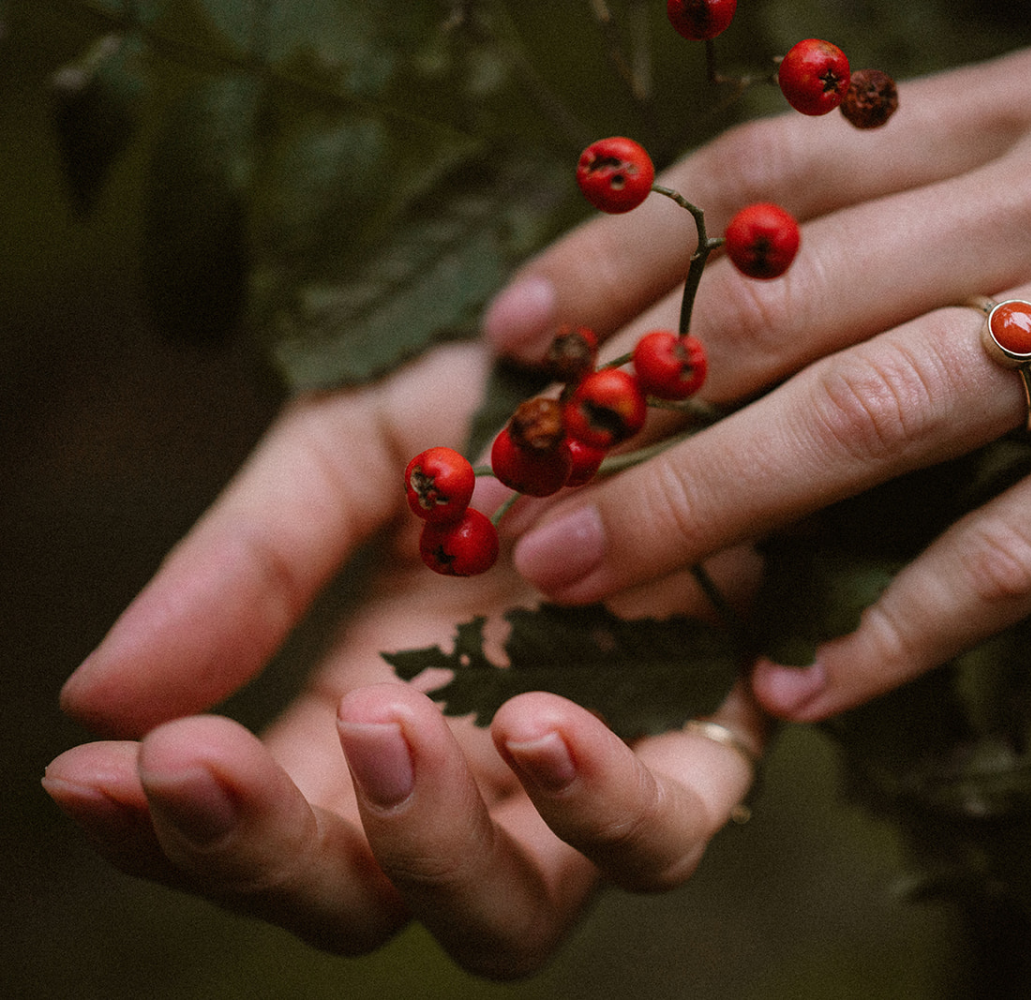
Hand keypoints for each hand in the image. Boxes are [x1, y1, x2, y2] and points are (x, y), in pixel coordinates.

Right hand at [44, 343, 763, 977]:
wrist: (659, 333)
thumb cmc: (498, 394)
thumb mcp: (352, 448)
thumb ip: (248, 566)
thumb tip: (95, 700)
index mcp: (368, 715)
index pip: (256, 831)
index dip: (167, 832)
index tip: (91, 767)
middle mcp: (478, 773)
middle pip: (367, 904)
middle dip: (271, 856)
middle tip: (196, 754)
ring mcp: (590, 774)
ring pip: (509, 914)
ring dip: (428, 849)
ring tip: (378, 718)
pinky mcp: (706, 740)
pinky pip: (664, 832)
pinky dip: (602, 810)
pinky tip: (537, 721)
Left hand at [482, 44, 1030, 719]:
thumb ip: (953, 167)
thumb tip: (780, 234)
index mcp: (1018, 109)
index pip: (775, 176)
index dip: (626, 252)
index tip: (514, 332)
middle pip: (794, 301)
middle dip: (630, 404)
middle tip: (508, 492)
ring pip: (886, 412)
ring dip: (722, 506)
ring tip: (598, 578)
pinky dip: (915, 623)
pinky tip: (819, 690)